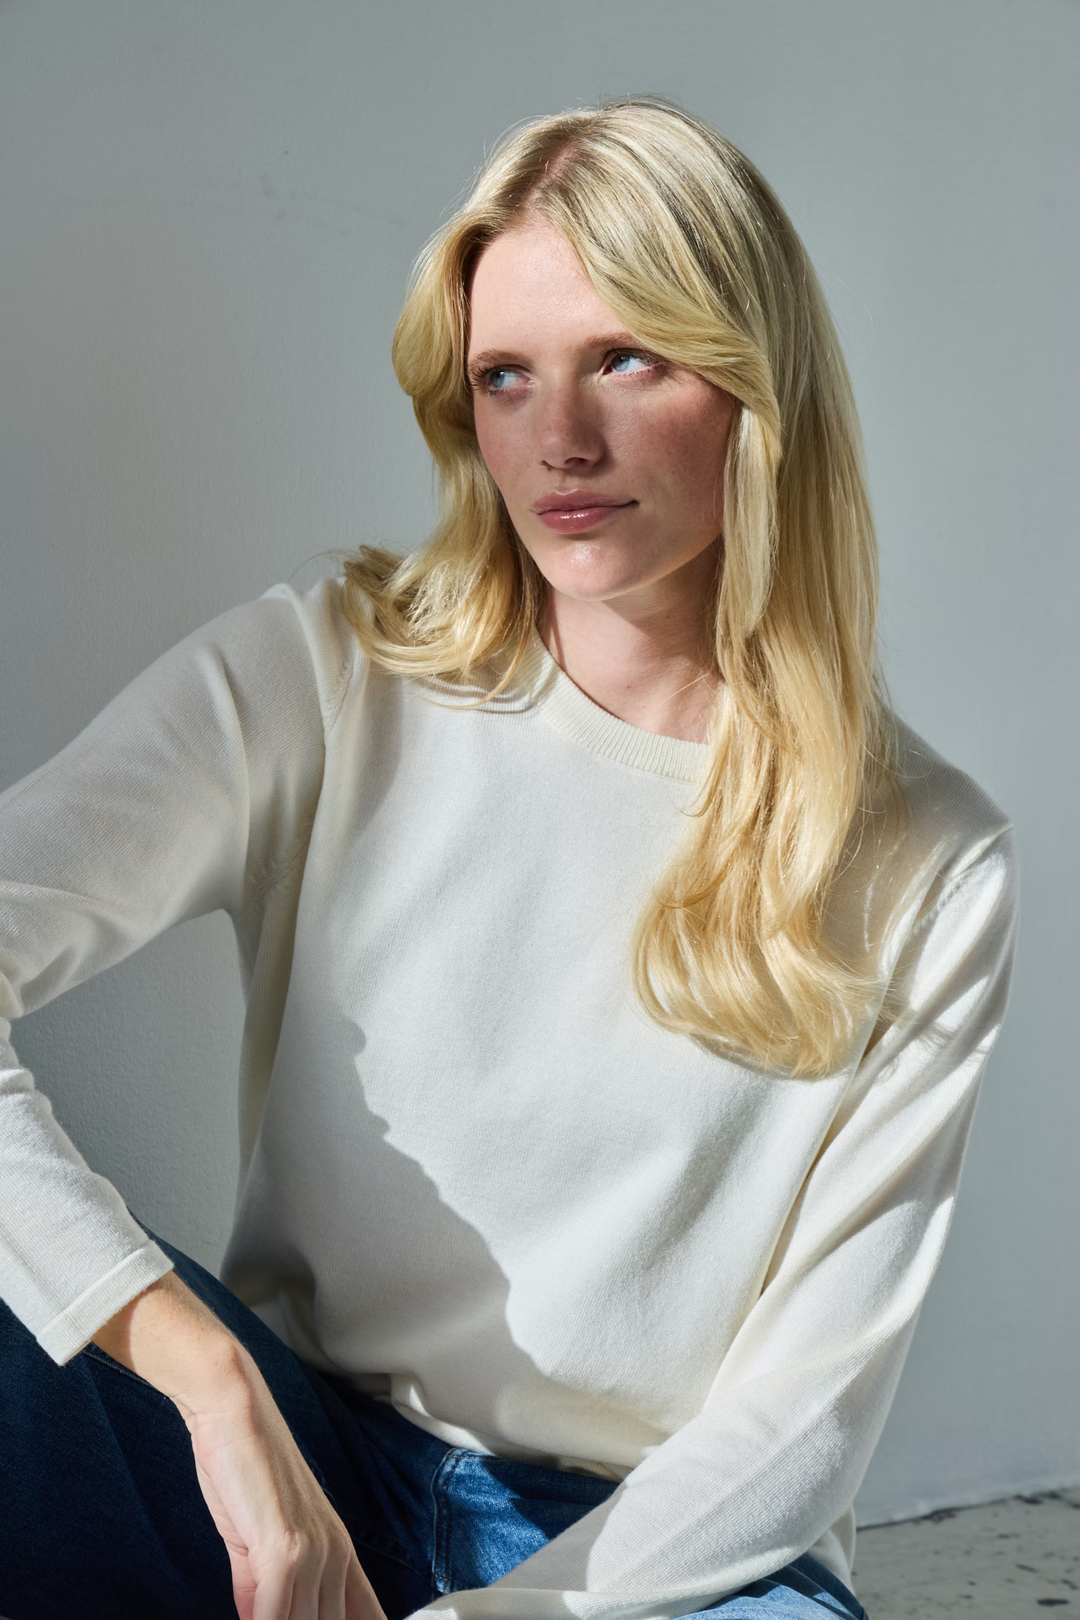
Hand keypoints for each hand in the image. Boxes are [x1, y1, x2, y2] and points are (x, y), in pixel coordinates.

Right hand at [94, 1273, 386, 1619]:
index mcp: (338, 1550)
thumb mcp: (256, 1539)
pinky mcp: (283, 1551)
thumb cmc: (243, 1464)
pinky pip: (274, 1618)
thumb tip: (260, 1618)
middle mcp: (335, 1554)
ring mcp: (313, 1553)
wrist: (233, 1409)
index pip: (364, 1616)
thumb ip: (260, 1586)